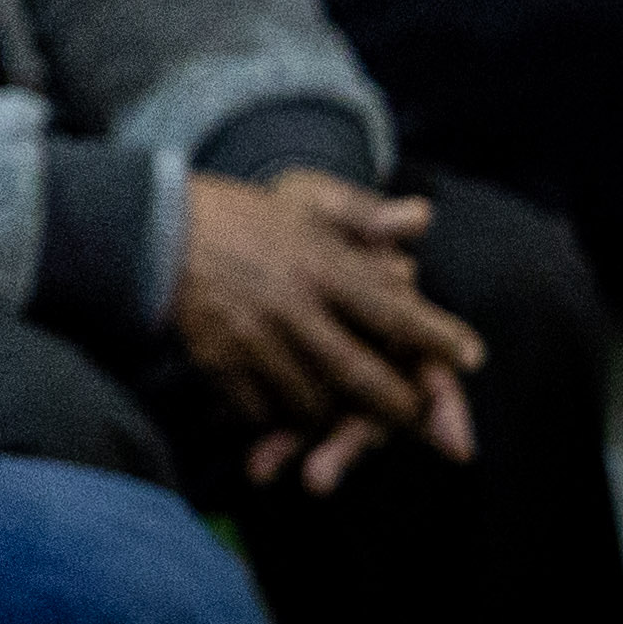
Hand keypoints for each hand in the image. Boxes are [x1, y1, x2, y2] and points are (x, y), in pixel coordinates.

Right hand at [172, 172, 482, 493]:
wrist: (151, 229)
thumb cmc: (237, 216)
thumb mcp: (302, 203)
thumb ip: (363, 215)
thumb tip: (423, 216)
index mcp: (319, 265)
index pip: (393, 309)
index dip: (437, 337)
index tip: (471, 357)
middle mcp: (292, 307)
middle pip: (360, 375)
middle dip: (398, 407)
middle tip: (419, 417)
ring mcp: (253, 340)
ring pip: (311, 403)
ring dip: (335, 417)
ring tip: (351, 420)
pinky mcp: (218, 363)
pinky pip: (260, 410)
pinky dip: (277, 418)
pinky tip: (285, 414)